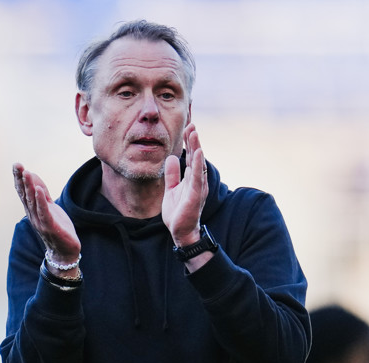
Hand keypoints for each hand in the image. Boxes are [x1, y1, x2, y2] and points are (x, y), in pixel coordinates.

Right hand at [12, 163, 80, 268]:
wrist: (64, 252)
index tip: (16, 164)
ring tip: (26, 173)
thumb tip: (32, 175)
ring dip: (29, 187)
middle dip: (21, 179)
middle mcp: (33, 215)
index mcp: (32, 210)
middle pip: (25, 195)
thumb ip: (42, 193)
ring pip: (32, 202)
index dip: (19, 178)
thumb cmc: (57, 228)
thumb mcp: (50, 208)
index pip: (23, 192)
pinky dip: (41, 201)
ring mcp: (40, 222)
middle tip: (17, 165)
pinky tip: (39, 190)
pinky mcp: (50, 227)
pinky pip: (44, 212)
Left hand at [162, 123, 208, 245]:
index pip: (191, 156)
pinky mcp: (195, 195)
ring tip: (194, 133)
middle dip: (193, 140)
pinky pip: (197, 177)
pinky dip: (198, 163)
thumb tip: (171, 158)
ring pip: (197, 163)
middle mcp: (197, 180)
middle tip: (191, 124)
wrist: (181, 231)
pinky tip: (198, 152)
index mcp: (192, 178)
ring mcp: (198, 187)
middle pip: (196, 156)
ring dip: (196, 147)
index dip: (189, 142)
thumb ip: (173, 174)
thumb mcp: (171, 189)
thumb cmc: (178, 212)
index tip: (187, 127)